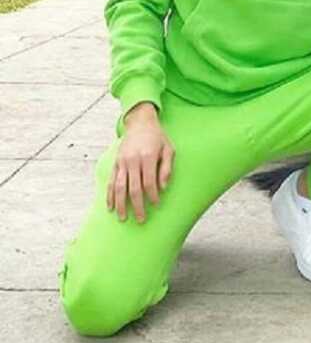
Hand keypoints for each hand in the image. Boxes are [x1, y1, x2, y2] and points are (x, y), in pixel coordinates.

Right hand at [106, 103, 174, 223]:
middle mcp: (133, 160)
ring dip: (120, 205)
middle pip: (133, 188)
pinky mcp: (115, 163)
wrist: (140, 122)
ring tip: (123, 218)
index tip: (155, 204)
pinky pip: (110, 182)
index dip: (152, 195)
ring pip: (119, 187)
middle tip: (141, 219)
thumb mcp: (168, 148)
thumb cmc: (157, 137)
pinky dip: (109, 196)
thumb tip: (163, 187)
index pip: (149, 182)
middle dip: (137, 206)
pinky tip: (110, 207)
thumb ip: (167, 168)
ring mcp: (122, 162)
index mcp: (148, 156)